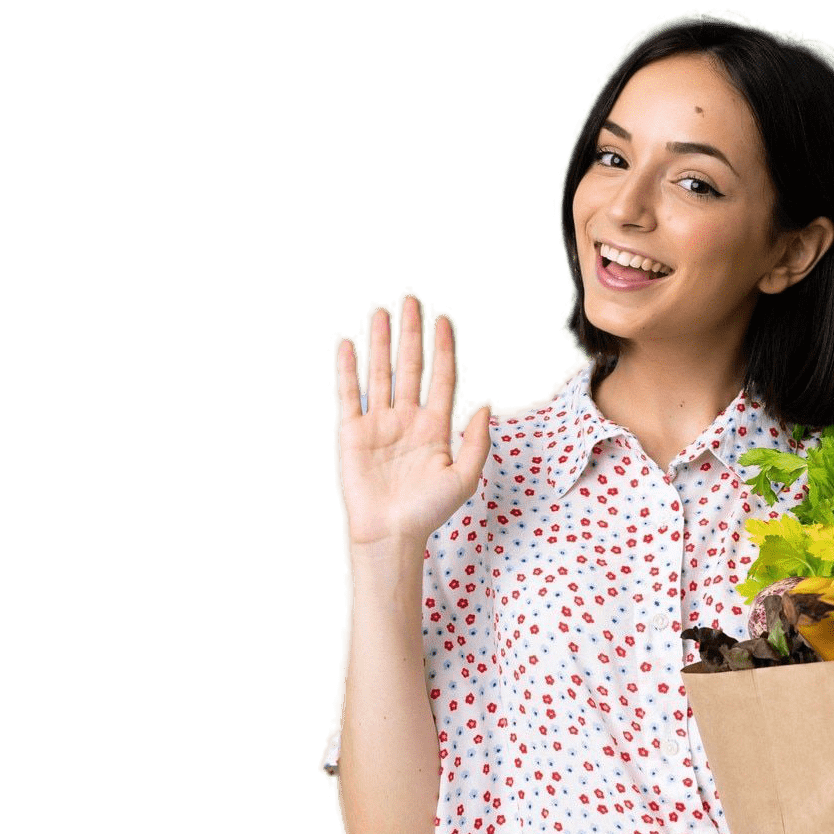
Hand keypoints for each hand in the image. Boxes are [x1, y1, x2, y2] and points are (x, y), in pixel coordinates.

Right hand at [333, 291, 490, 548]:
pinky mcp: (351, 432)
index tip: (444, 318)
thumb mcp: (463, 477)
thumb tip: (486, 404)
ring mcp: (378, 423)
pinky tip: (347, 343)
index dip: (443, 348)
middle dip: (410, 333)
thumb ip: (476, 441)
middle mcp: (407, 419)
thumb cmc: (428, 512)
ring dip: (379, 341)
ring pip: (380, 372)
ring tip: (380, 309)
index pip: (440, 376)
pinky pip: (349, 394)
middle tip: (411, 298)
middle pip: (409, 366)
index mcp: (435, 426)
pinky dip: (347, 368)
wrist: (389, 534)